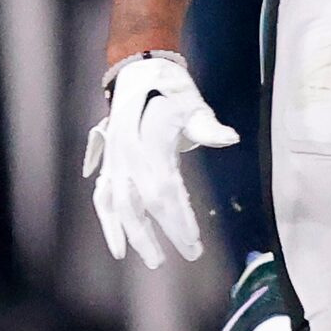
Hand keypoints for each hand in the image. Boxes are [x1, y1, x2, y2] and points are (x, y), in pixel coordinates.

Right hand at [83, 52, 238, 268]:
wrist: (138, 70)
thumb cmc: (169, 87)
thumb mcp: (190, 101)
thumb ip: (205, 123)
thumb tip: (228, 138)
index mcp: (146, 145)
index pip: (163, 192)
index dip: (177, 221)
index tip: (192, 243)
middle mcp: (125, 156)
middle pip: (136, 205)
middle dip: (152, 236)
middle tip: (171, 260)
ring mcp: (113, 160)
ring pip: (114, 203)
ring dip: (124, 232)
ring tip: (133, 258)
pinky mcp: (109, 161)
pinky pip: (102, 195)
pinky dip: (105, 218)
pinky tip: (114, 241)